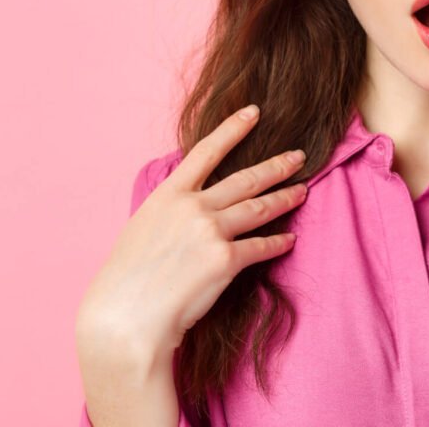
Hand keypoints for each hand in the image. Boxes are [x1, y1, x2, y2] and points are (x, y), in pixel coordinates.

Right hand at [77, 105, 308, 364]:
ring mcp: (211, 232)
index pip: (206, 152)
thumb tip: (190, 204)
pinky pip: (260, 246)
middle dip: (276, 165)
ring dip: (285, 198)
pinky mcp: (226, 261)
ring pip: (259, 208)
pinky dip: (277, 243)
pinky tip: (289, 240)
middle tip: (298, 156)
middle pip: (246, 179)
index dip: (233, 129)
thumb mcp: (142, 228)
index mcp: (168, 195)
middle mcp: (193, 207)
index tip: (253, 113)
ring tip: (302, 192)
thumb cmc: (127, 280)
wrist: (126, 316)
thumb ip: (170, 211)